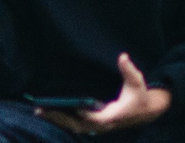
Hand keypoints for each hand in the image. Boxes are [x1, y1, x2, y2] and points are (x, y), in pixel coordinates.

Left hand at [50, 55, 171, 133]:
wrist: (144, 112)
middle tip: (42, 110)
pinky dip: (61, 120)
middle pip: (76, 125)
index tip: (72, 106)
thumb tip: (122, 56)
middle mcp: (101, 126)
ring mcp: (95, 128)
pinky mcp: (91, 126)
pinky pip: (73, 125)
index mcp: (111, 116)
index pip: (94, 118)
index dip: (83, 113)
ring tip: (39, 111)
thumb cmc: (138, 96)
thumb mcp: (136, 81)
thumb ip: (128, 70)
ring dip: (56, 120)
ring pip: (72, 127)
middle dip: (59, 118)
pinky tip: (49, 113)